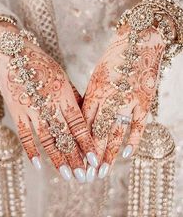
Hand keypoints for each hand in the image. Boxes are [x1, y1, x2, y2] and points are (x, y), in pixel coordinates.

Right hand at [0, 22, 97, 182]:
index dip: (87, 143)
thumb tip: (86, 116)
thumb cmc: (41, 63)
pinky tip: (39, 165)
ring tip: (68, 176)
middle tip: (85, 177)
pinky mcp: (17, 112)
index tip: (95, 160)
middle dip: (76, 158)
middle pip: (66, 137)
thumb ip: (74, 97)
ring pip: (47, 140)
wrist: (10, 52)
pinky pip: (25, 135)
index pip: (79, 124)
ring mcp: (32, 110)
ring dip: (59, 160)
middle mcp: (49, 104)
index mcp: (64, 94)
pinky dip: (31, 151)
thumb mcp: (62, 76)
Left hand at [82, 25, 165, 176]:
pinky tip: (126, 155)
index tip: (72, 161)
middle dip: (90, 157)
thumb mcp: (96, 78)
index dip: (77, 145)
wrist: (139, 40)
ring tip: (101, 172)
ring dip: (108, 155)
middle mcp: (109, 98)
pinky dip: (133, 141)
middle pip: (96, 134)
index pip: (82, 125)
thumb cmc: (113, 60)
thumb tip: (80, 122)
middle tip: (84, 176)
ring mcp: (127, 101)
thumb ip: (89, 100)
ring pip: (115, 133)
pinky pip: (138, 125)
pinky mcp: (144, 101)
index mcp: (94, 92)